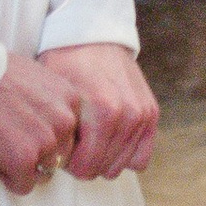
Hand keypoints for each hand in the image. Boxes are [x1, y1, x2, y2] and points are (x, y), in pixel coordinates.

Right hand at [0, 53, 79, 194]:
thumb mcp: (39, 77)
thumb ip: (53, 101)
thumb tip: (53, 125)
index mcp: (72, 100)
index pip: (71, 134)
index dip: (47, 135)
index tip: (26, 127)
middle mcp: (65, 122)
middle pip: (60, 155)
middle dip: (38, 152)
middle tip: (11, 137)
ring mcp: (46, 142)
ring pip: (44, 173)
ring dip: (24, 165)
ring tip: (2, 144)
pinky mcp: (23, 160)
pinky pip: (23, 186)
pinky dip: (7, 177)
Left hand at [46, 41, 158, 180]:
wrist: (93, 35)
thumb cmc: (66, 63)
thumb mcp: (54, 95)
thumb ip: (59, 132)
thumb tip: (55, 164)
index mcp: (103, 112)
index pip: (85, 167)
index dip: (67, 163)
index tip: (60, 150)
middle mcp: (127, 115)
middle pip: (103, 169)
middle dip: (85, 162)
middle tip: (73, 145)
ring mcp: (142, 115)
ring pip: (122, 166)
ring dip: (104, 159)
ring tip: (89, 140)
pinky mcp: (151, 114)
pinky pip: (141, 158)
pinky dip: (126, 156)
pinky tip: (109, 142)